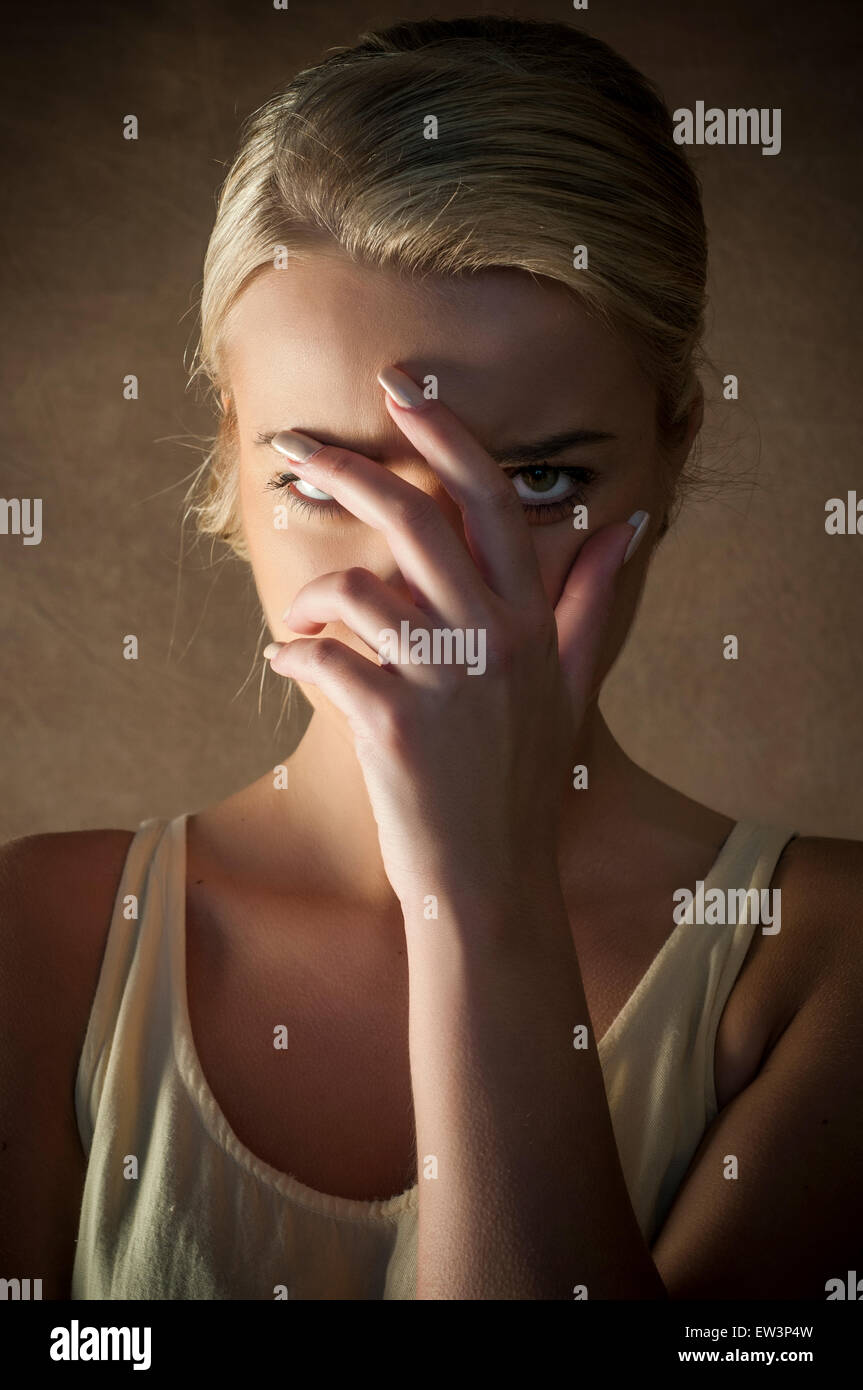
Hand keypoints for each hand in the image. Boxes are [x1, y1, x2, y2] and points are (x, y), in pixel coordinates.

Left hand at [265, 366, 646, 909]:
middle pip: (410, 517)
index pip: (488, 499)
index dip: (443, 433)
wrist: (490, 880)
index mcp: (529, 619)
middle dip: (342, 468)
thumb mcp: (568, 687)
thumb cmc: (523, 781)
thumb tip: (626, 526)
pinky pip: (321, 658)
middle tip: (291, 450)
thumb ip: (587, 602)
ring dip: (308, 598)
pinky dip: (292, 656)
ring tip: (296, 622)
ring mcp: (442, 679)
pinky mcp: (391, 723)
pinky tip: (288, 664)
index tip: (400, 386)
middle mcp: (491, 637)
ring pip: (355, 587)